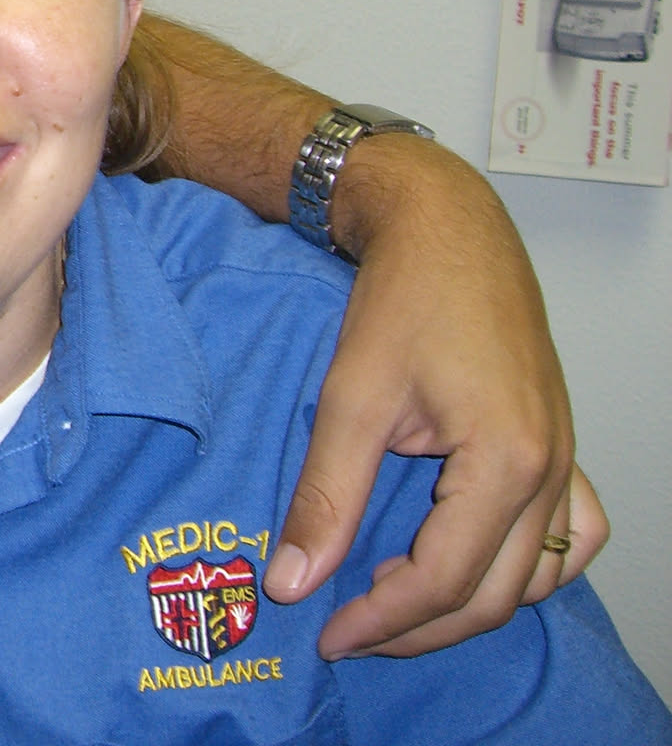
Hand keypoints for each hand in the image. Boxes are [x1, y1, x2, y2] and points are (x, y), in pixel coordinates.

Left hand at [258, 135, 585, 656]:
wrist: (448, 228)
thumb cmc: (403, 298)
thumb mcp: (349, 399)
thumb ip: (327, 496)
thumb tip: (292, 580)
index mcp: (507, 460)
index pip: (446, 580)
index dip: (383, 620)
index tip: (328, 634)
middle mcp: (551, 469)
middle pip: (494, 594)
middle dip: (418, 627)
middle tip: (348, 632)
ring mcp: (566, 460)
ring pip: (535, 575)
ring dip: (468, 604)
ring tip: (395, 605)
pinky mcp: (561, 446)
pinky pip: (571, 536)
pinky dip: (527, 569)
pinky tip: (474, 567)